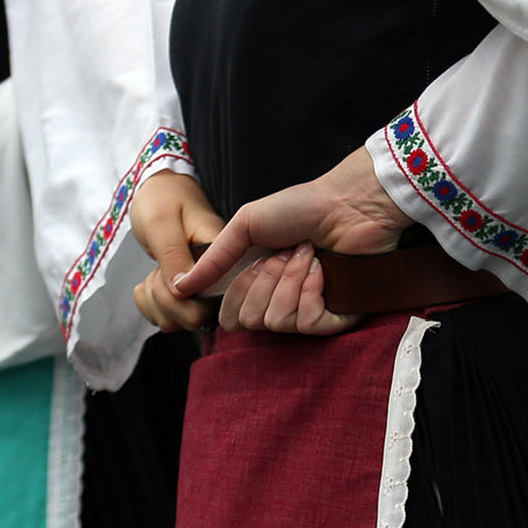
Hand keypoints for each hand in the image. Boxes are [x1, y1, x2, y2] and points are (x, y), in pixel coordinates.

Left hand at [129, 173, 225, 333]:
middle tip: (158, 271)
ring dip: (155, 301)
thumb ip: (173, 256)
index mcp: (222, 255)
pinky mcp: (186, 293)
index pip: (215, 301)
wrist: (158, 191)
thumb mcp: (161, 222)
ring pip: (179, 321)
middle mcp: (217, 276)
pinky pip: (167, 317)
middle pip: (195, 318)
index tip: (166, 273)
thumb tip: (181, 293)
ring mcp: (201, 287)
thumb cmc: (162, 198)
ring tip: (155, 272)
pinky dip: (149, 305)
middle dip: (164, 300)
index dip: (184, 299)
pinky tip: (150, 283)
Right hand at [173, 147, 413, 336]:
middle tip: (283, 253)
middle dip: (264, 282)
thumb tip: (179, 286)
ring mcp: (309, 310)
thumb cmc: (301, 207)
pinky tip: (321, 269)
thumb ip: (214, 259)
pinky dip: (310, 291)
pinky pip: (308, 324)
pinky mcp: (338, 316)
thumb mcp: (246, 224)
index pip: (230, 318)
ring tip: (306, 255)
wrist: (347, 202)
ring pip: (278, 323)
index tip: (252, 262)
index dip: (236, 293)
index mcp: (259, 285)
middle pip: (250, 322)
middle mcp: (282, 301)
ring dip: (289, 281)